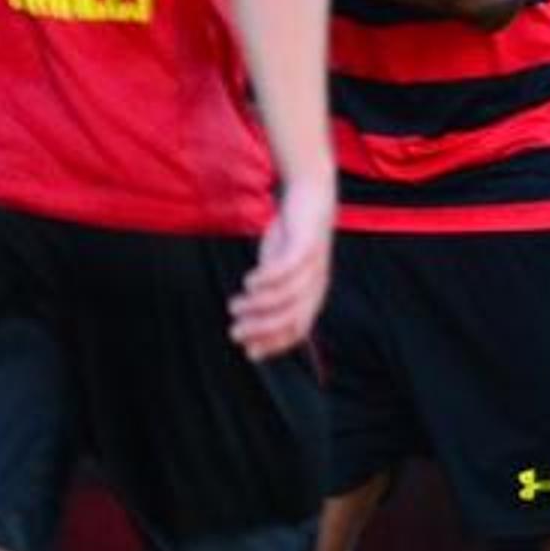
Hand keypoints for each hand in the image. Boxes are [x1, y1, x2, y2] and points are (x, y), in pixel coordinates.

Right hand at [228, 179, 332, 358]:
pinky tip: (249, 281)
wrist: (310, 198)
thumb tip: (247, 311)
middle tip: (235, 332)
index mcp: (311, 295)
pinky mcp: (306, 245)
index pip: (297, 330)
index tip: (249, 352)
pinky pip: (288, 268)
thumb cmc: (291, 237)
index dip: (274, 344)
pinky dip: (268, 279)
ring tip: (234, 305)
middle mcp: (316, 285)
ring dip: (259, 305)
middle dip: (263, 330)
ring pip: (288, 296)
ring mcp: (313, 266)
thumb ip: (269, 290)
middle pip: (292, 318)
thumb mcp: (278, 268)